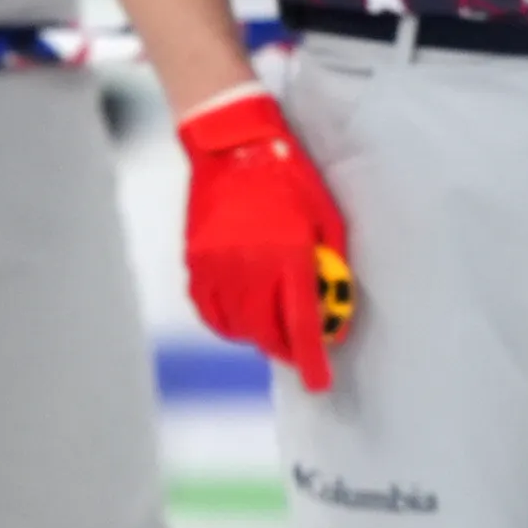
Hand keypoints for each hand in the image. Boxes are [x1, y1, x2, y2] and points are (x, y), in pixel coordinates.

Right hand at [179, 85, 352, 390]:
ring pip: (239, 326)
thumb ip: (329, 263)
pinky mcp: (196, 263)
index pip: (301, 322)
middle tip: (299, 350)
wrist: (232, 145)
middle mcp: (250, 266)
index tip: (319, 382)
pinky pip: (210, 311)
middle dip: (286, 348)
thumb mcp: (325, 216)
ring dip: (259, 335)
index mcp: (288, 254)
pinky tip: (242, 316)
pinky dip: (228, 322)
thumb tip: (331, 307)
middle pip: (268, 332)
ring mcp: (218, 266)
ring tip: (272, 327)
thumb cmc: (288, 176)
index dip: (311, 358)